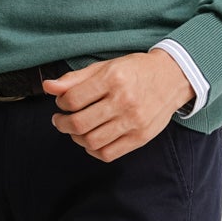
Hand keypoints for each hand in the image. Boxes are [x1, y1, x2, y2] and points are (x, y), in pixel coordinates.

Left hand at [41, 52, 192, 161]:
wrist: (173, 78)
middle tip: (60, 120)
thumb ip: (76, 78)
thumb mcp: (106, 66)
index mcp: (113, 78)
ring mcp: (134, 122)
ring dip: (76, 138)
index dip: (60, 103)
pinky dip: (93, 149)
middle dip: (62, 123)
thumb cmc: (136, 71)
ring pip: (91, 141)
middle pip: (79, 123)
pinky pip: (108, 153)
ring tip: (75, 130)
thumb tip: (48, 87)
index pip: (73, 99)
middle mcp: (124, 101)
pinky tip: (91, 139)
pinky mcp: (141, 137)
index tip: (61, 103)